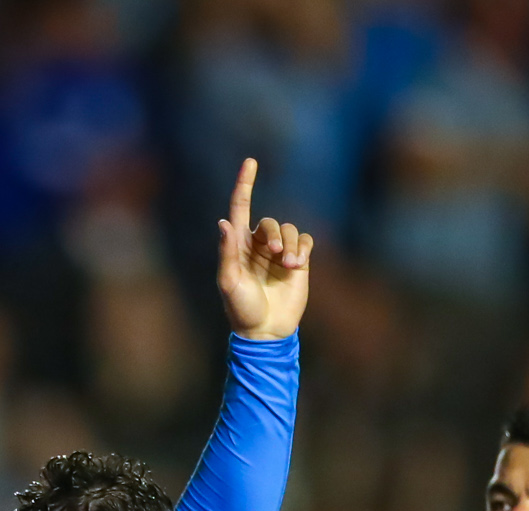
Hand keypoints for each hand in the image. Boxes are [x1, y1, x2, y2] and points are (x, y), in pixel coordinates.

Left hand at [216, 158, 313, 340]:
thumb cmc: (241, 309)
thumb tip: (223, 222)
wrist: (266, 330)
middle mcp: (258, 245)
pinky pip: (304, 240)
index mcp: (237, 245)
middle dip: (275, 234)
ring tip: (289, 265)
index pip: (240, 207)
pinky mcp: (297, 261)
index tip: (250, 161)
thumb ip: (227, 252)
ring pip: (289, 229)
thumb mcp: (229, 282)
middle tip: (277, 255)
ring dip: (290, 244)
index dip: (244, 184)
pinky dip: (303, 247)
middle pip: (270, 221)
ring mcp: (278, 253)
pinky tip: (298, 265)